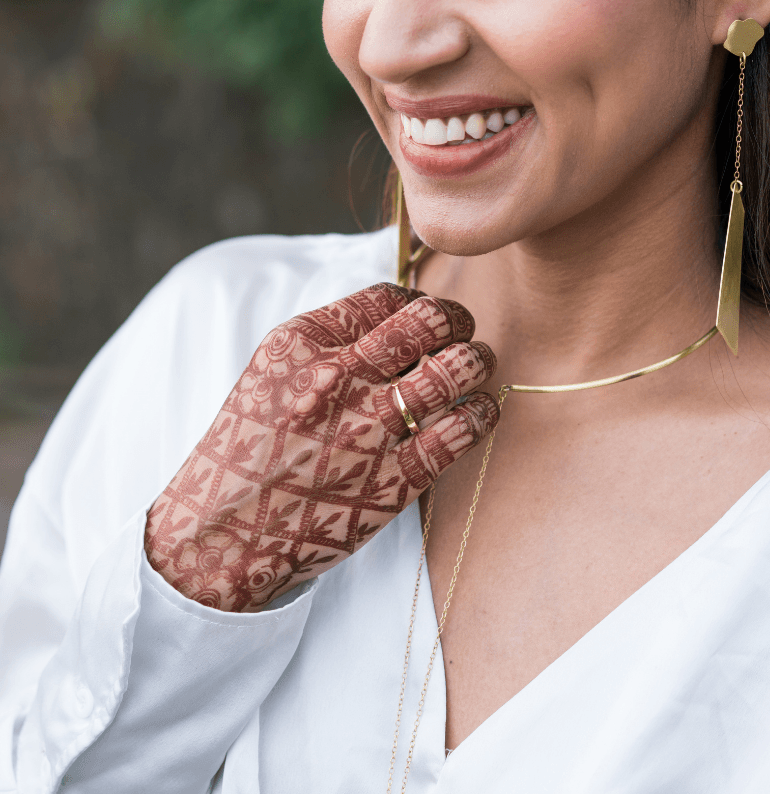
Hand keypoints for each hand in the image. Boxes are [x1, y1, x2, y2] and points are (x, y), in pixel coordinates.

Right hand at [144, 283, 497, 611]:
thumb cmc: (252, 447)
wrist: (224, 534)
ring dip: (477, 361)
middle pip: (430, 321)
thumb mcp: (273, 372)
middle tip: (464, 333)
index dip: (420, 300)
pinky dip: (483, 412)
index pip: (387, 297)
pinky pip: (463, 430)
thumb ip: (332, 340)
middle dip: (458, 321)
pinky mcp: (394, 480)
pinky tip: (479, 410)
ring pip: (455, 369)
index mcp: (303, 343)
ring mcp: (368, 430)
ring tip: (477, 366)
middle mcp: (338, 379)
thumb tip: (404, 315)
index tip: (430, 316)